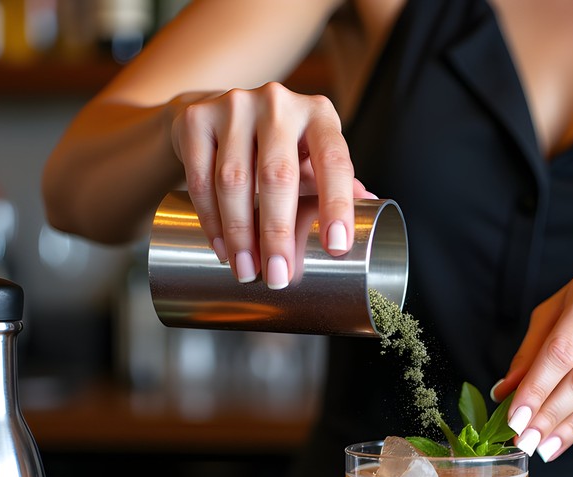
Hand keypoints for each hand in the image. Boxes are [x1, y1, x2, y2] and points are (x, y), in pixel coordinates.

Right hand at [169, 83, 374, 286]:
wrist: (216, 114)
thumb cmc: (278, 147)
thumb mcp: (312, 159)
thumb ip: (340, 183)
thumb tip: (376, 209)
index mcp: (319, 115)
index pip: (334, 161)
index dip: (337, 205)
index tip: (337, 248)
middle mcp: (278, 103)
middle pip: (277, 176)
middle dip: (278, 234)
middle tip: (279, 277)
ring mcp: (234, 105)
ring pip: (233, 180)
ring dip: (240, 234)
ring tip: (246, 271)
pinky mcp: (196, 118)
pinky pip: (200, 178)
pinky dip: (211, 220)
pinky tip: (222, 249)